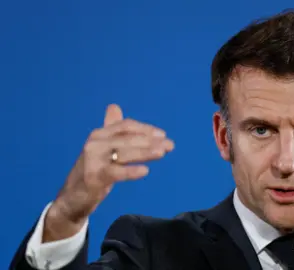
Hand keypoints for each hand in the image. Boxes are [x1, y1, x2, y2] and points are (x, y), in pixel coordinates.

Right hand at [43, 104, 173, 241]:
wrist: (72, 198)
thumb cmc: (93, 170)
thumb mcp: (102, 148)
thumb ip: (111, 129)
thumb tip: (113, 106)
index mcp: (99, 134)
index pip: (125, 126)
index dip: (145, 129)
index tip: (163, 135)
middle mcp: (95, 143)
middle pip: (127, 138)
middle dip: (151, 141)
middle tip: (170, 145)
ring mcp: (93, 160)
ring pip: (124, 153)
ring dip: (145, 152)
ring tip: (162, 153)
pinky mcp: (93, 177)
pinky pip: (116, 172)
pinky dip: (131, 171)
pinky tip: (145, 171)